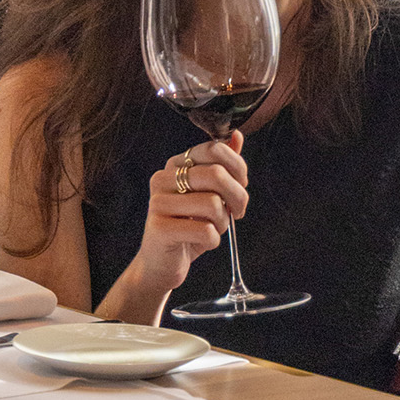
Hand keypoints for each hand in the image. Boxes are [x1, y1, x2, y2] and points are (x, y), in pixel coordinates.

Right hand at [136, 134, 249, 296]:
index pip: (214, 149)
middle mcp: (162, 179)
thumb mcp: (208, 194)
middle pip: (216, 174)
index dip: (238, 168)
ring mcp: (158, 203)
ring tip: (213, 229)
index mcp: (175, 164)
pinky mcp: (160, 229)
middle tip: (236, 212)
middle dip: (238, 197)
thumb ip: (222, 166)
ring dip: (223, 222)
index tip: (241, 186)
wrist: (160, 264)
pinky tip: (203, 242)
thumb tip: (237, 135)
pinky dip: (213, 240)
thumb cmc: (188, 227)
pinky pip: (205, 230)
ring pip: (213, 204)